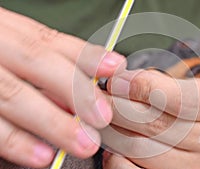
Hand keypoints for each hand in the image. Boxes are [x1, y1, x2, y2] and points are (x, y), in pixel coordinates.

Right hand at [0, 8, 125, 167]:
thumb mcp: (15, 46)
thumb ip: (51, 62)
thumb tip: (88, 82)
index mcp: (6, 30)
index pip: (50, 40)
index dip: (85, 54)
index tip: (115, 66)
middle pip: (36, 62)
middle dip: (73, 89)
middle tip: (101, 116)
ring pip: (13, 96)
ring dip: (52, 122)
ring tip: (82, 141)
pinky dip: (15, 142)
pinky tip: (42, 156)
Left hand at [101, 69, 199, 168]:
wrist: (197, 138)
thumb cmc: (182, 106)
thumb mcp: (179, 86)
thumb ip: (152, 82)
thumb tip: (117, 83)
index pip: (177, 97)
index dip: (141, 87)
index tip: (116, 81)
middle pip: (153, 123)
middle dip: (117, 107)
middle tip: (99, 97)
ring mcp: (195, 166)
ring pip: (138, 148)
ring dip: (111, 130)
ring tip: (101, 118)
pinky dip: (114, 157)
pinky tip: (112, 144)